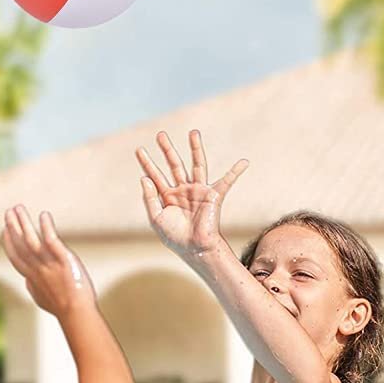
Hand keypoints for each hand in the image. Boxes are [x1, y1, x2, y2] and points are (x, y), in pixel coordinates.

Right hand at [2, 205, 95, 316]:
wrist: (76, 313)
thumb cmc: (62, 308)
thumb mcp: (42, 299)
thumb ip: (33, 287)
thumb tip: (27, 280)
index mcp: (32, 277)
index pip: (16, 256)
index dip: (9, 242)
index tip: (5, 229)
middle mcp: (37, 268)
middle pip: (21, 244)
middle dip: (13, 226)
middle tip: (9, 211)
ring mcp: (49, 263)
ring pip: (31, 240)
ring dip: (23, 222)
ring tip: (18, 208)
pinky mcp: (63, 259)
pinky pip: (51, 241)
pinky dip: (46, 227)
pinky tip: (43, 215)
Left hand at [135, 130, 247, 257]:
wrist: (194, 249)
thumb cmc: (175, 237)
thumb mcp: (156, 218)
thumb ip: (150, 198)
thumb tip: (143, 177)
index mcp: (168, 196)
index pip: (156, 175)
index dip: (147, 163)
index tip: (139, 149)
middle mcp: (183, 190)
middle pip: (174, 165)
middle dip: (167, 149)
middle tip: (161, 134)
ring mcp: (198, 191)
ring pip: (197, 165)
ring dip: (195, 148)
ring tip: (193, 132)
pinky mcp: (213, 195)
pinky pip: (227, 181)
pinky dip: (235, 172)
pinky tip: (244, 162)